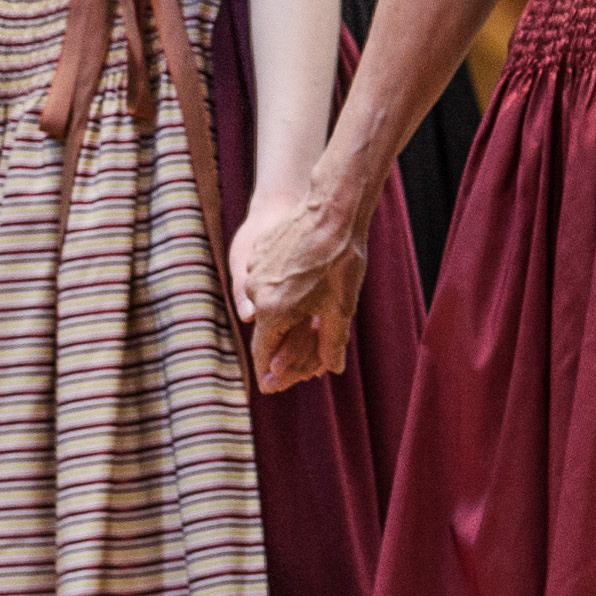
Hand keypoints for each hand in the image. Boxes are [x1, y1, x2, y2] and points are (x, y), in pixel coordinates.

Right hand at [231, 186, 365, 396]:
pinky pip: (270, 279)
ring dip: (286, 310)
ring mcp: (255, 270)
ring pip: (268, 302)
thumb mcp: (341, 308)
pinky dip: (284, 286)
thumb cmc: (340, 262)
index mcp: (273, 311)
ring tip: (313, 303)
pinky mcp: (259, 251)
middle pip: (266, 328)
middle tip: (305, 343)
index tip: (270, 385)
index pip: (264, 352)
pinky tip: (307, 278)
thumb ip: (331, 343)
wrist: (332, 211)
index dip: (269, 370)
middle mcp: (256, 292)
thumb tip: (332, 368)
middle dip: (284, 341)